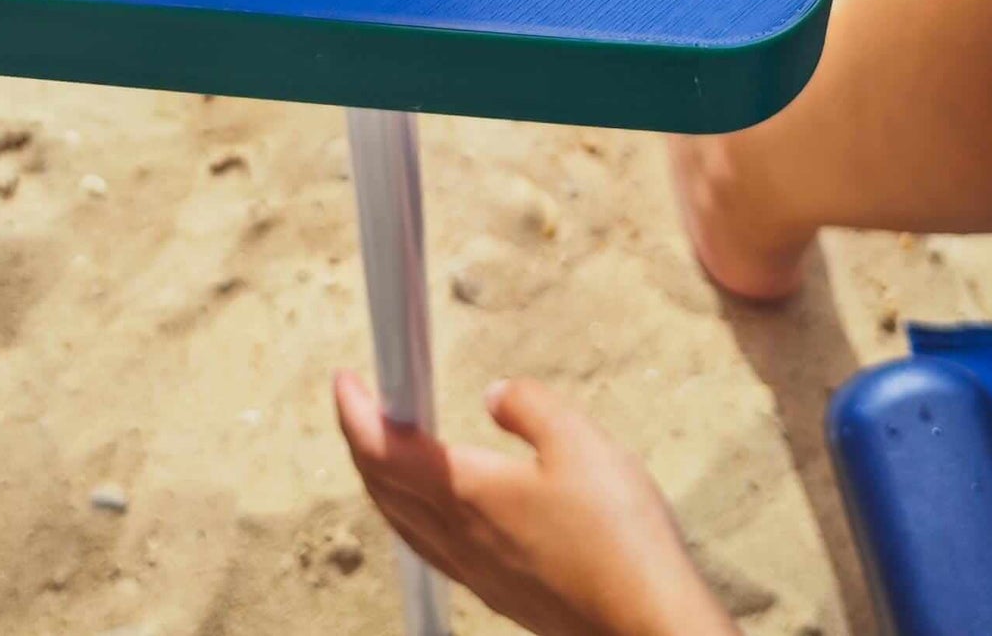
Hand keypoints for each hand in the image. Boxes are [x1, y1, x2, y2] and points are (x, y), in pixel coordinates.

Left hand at [333, 371, 736, 635]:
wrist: (647, 623)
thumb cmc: (618, 535)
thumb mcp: (579, 440)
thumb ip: (528, 405)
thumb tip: (494, 394)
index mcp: (468, 496)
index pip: (387, 452)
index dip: (357, 414)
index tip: (345, 381)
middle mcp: (461, 539)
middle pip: (385, 490)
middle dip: (362, 443)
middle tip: (360, 404)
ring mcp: (477, 572)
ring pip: (404, 523)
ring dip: (383, 482)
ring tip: (385, 448)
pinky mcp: (500, 592)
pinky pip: (432, 548)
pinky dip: (411, 515)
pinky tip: (434, 510)